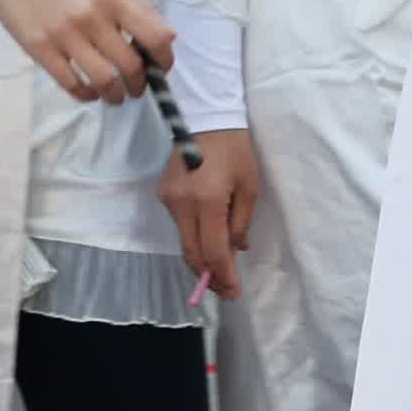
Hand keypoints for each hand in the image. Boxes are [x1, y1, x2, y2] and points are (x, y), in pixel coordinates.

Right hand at [0, 0, 174, 103]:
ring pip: (103, 81)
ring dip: (115, 96)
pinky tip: (89, 92)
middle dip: (140, 84)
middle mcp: (92, 16)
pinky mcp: (40, 49)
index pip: (153, 36)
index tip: (160, 69)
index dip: (163, 60)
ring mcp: (64, 35)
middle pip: (130, 65)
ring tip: (116, 96)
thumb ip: (133, 6)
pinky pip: (70, 84)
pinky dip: (86, 95)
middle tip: (137, 88)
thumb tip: (166, 37)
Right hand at [159, 128, 257, 299]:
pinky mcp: (162, 193)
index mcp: (208, 201)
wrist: (206, 118)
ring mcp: (168, 199)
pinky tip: (207, 238)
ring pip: (184, 241)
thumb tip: (237, 250)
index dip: (223, 277)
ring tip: (220, 268)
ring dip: (202, 258)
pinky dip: (194, 237)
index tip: (234, 293)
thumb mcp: (249, 186)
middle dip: (209, 276)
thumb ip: (241, 222)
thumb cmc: (234, 150)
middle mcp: (183, 204)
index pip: (214, 252)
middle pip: (193, 254)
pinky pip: (179, 225)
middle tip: (225, 290)